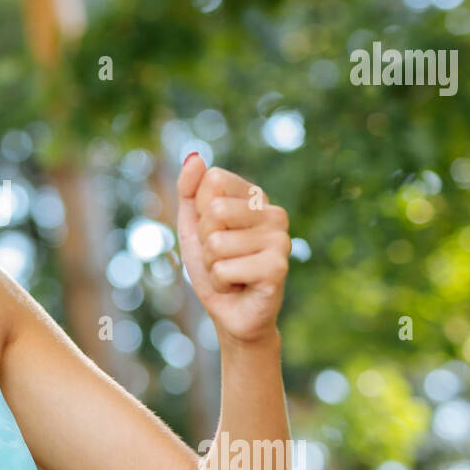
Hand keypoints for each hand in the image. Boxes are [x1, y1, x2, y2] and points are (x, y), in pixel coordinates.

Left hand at [175, 152, 289, 346]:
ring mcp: (280, 239)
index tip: (214, 232)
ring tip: (231, 273)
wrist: (231, 313)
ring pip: (217, 242)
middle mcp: (275, 212)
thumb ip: (189, 190)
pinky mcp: (278, 268)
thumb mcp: (192, 225)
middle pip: (215, 210)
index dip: (200, 212)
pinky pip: (225, 268)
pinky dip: (221, 282)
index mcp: (256, 196)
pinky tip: (238, 287)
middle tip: (222, 257)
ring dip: (213, 265)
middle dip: (206, 241)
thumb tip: (195, 156)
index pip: (212, 180)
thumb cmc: (214, 266)